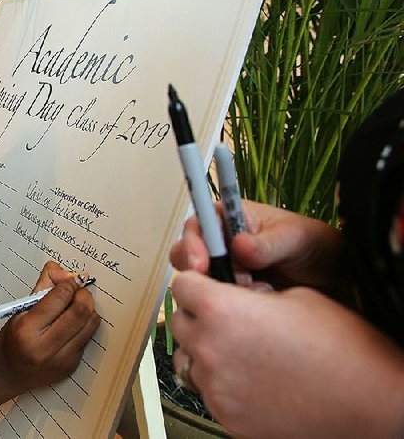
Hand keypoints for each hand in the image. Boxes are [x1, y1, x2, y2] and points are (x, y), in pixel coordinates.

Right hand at [0, 261, 100, 394]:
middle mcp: (45, 347)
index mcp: (28, 329)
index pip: (59, 297)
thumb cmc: (12, 339)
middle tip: (77, 290)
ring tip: (75, 306)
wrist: (7, 373)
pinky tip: (71, 325)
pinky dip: (83, 326)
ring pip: (90, 324)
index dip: (69, 283)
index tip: (70, 278)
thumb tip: (61, 270)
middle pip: (80, 311)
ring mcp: (61, 360)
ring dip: (88, 309)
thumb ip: (42, 286)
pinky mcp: (71, 366)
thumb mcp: (20, 310)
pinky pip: (87, 338)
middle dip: (83, 294)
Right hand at [170, 200, 345, 293]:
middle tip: (218, 286)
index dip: (193, 242)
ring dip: (215, 292)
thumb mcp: (299, 238)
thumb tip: (239, 245)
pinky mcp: (231, 296)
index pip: (199, 224)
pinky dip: (226, 309)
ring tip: (250, 296)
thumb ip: (269, 243)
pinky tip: (252, 310)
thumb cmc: (319, 248)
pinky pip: (215, 302)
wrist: (340, 283)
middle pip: (187, 253)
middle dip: (195, 272)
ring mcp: (226, 271)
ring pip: (198, 281)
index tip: (201, 263)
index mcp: (232, 218)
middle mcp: (222, 243)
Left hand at [170, 271, 403, 438]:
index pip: (182, 284)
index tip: (206, 284)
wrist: (369, 404)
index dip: (197, 281)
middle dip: (199, 314)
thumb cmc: (341, 350)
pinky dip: (224, 382)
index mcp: (222, 311)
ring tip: (245, 351)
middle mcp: (210, 349)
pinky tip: (254, 378)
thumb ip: (253, 292)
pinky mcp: (226, 416)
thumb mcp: (296, 296)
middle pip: (179, 320)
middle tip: (227, 317)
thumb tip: (240, 294)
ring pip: (190, 358)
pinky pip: (209, 391)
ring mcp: (216, 387)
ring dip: (208, 350)